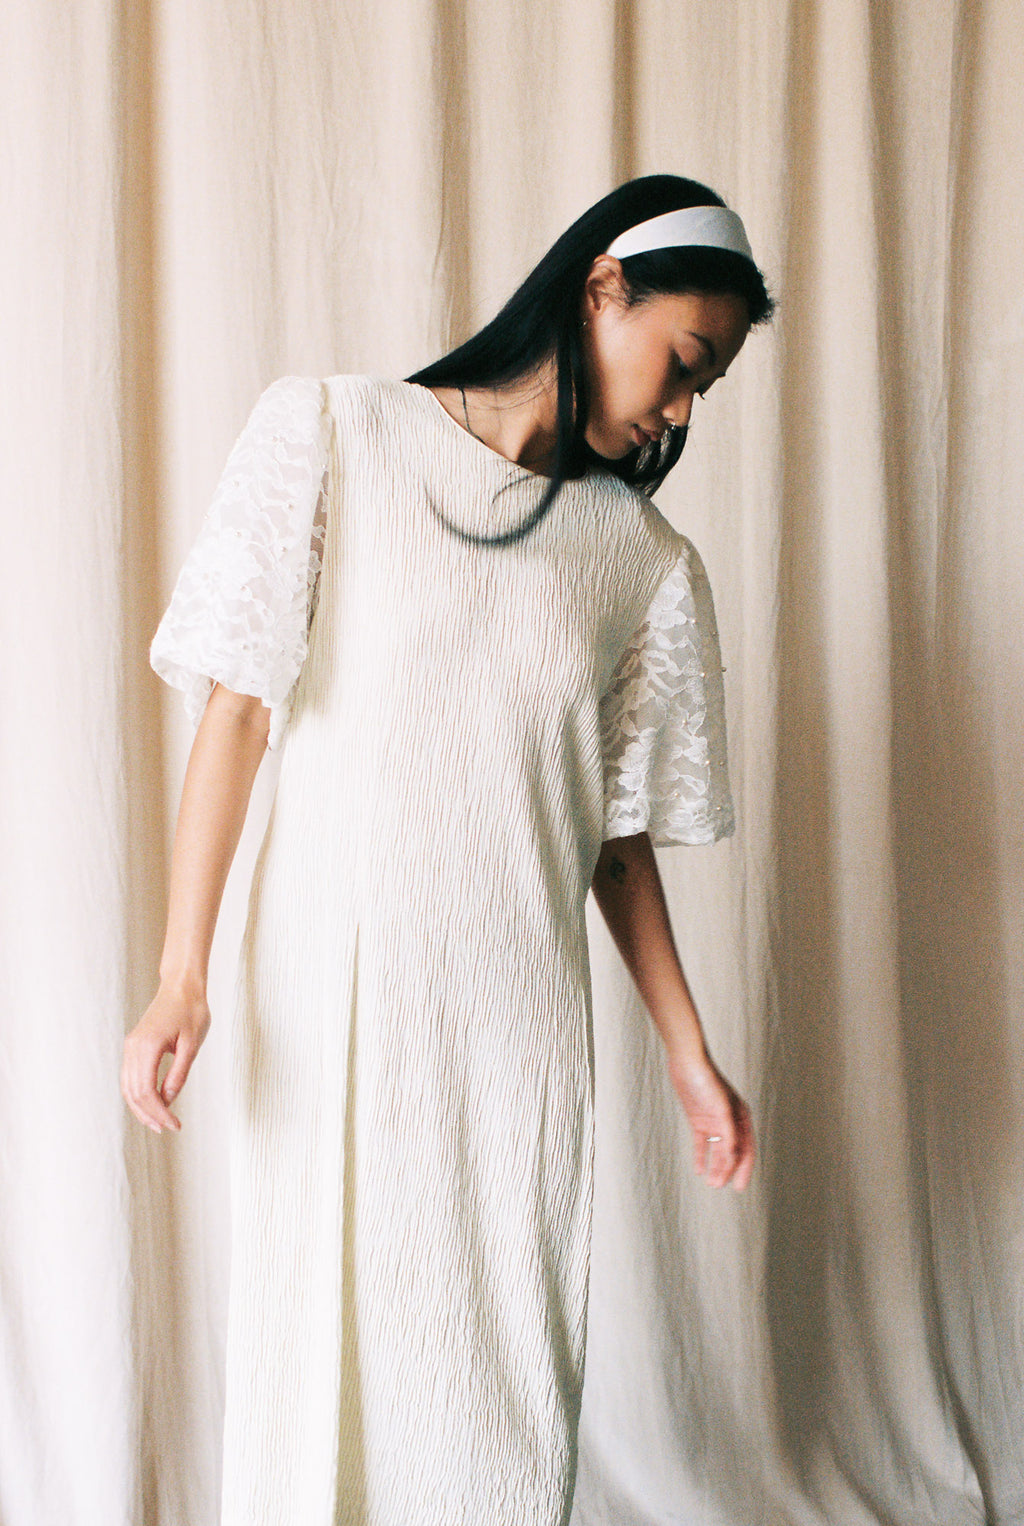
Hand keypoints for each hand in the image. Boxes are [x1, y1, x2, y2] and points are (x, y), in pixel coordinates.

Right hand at [121, 980, 210, 1133]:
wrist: (181, 986)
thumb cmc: (191, 1010)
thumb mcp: (191, 1044)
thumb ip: (178, 1073)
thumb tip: (168, 1101)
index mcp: (147, 1046)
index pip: (146, 1090)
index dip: (159, 1112)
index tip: (174, 1125)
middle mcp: (133, 1048)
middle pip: (133, 1093)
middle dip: (149, 1115)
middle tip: (168, 1129)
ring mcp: (130, 1046)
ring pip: (128, 1087)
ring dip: (141, 1108)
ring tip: (159, 1123)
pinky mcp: (134, 1046)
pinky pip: (130, 1077)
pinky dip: (139, 1094)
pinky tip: (153, 1104)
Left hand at [665, 1048, 754, 1190]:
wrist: (687, 1062)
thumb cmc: (706, 1080)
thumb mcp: (720, 1107)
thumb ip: (728, 1130)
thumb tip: (733, 1154)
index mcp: (741, 1116)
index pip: (746, 1148)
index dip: (743, 1169)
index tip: (738, 1187)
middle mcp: (730, 1121)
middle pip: (732, 1152)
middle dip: (728, 1170)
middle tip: (721, 1187)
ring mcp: (714, 1121)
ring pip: (717, 1149)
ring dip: (715, 1166)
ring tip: (711, 1183)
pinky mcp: (699, 1119)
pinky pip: (702, 1143)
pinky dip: (702, 1156)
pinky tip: (699, 1169)